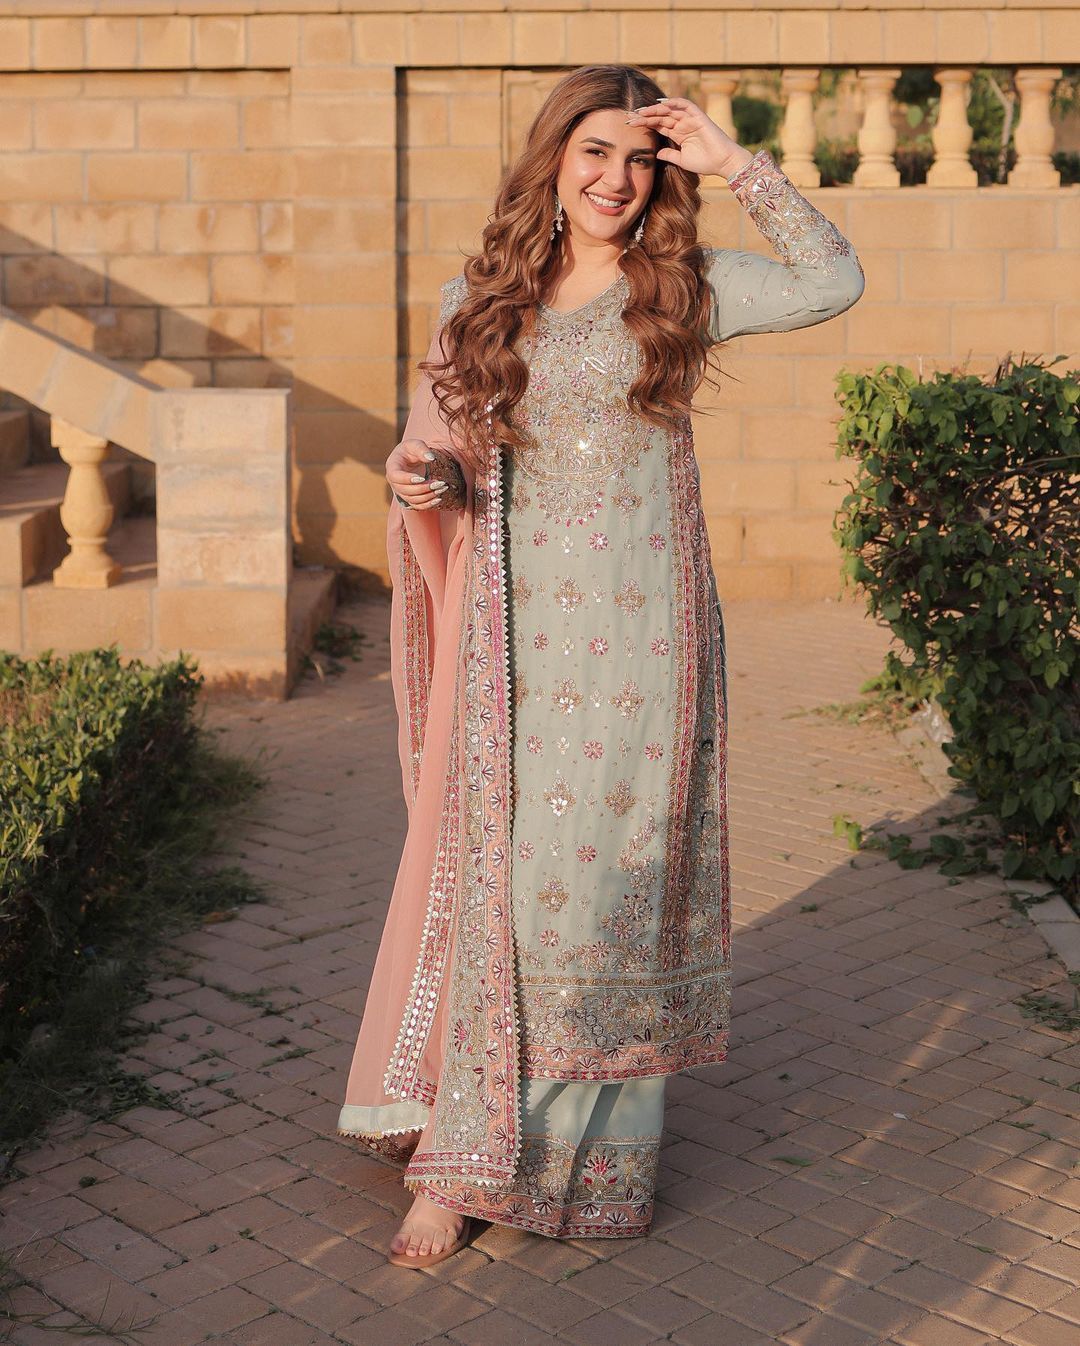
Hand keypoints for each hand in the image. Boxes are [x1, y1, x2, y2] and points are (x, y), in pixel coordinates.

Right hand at [386, 438, 450, 510]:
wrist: (410, 459)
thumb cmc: (411, 450)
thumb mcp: (415, 444)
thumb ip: (421, 449)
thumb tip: (431, 458)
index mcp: (392, 467)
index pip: (395, 476)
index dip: (407, 479)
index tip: (422, 478)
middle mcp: (394, 482)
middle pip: (405, 491)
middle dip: (423, 488)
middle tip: (439, 483)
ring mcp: (401, 492)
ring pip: (412, 500)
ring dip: (428, 496)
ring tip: (442, 488)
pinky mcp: (409, 498)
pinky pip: (417, 506)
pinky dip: (427, 505)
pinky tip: (439, 499)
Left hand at [626, 97, 751, 178]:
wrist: (723, 162)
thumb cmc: (706, 163)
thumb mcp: (682, 161)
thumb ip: (669, 155)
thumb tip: (656, 153)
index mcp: (678, 134)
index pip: (658, 125)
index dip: (644, 124)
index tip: (630, 125)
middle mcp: (683, 124)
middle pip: (660, 116)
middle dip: (645, 115)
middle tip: (630, 116)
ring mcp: (690, 119)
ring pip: (669, 110)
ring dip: (655, 109)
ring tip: (641, 111)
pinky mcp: (698, 116)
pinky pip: (685, 105)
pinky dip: (673, 102)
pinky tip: (661, 103)